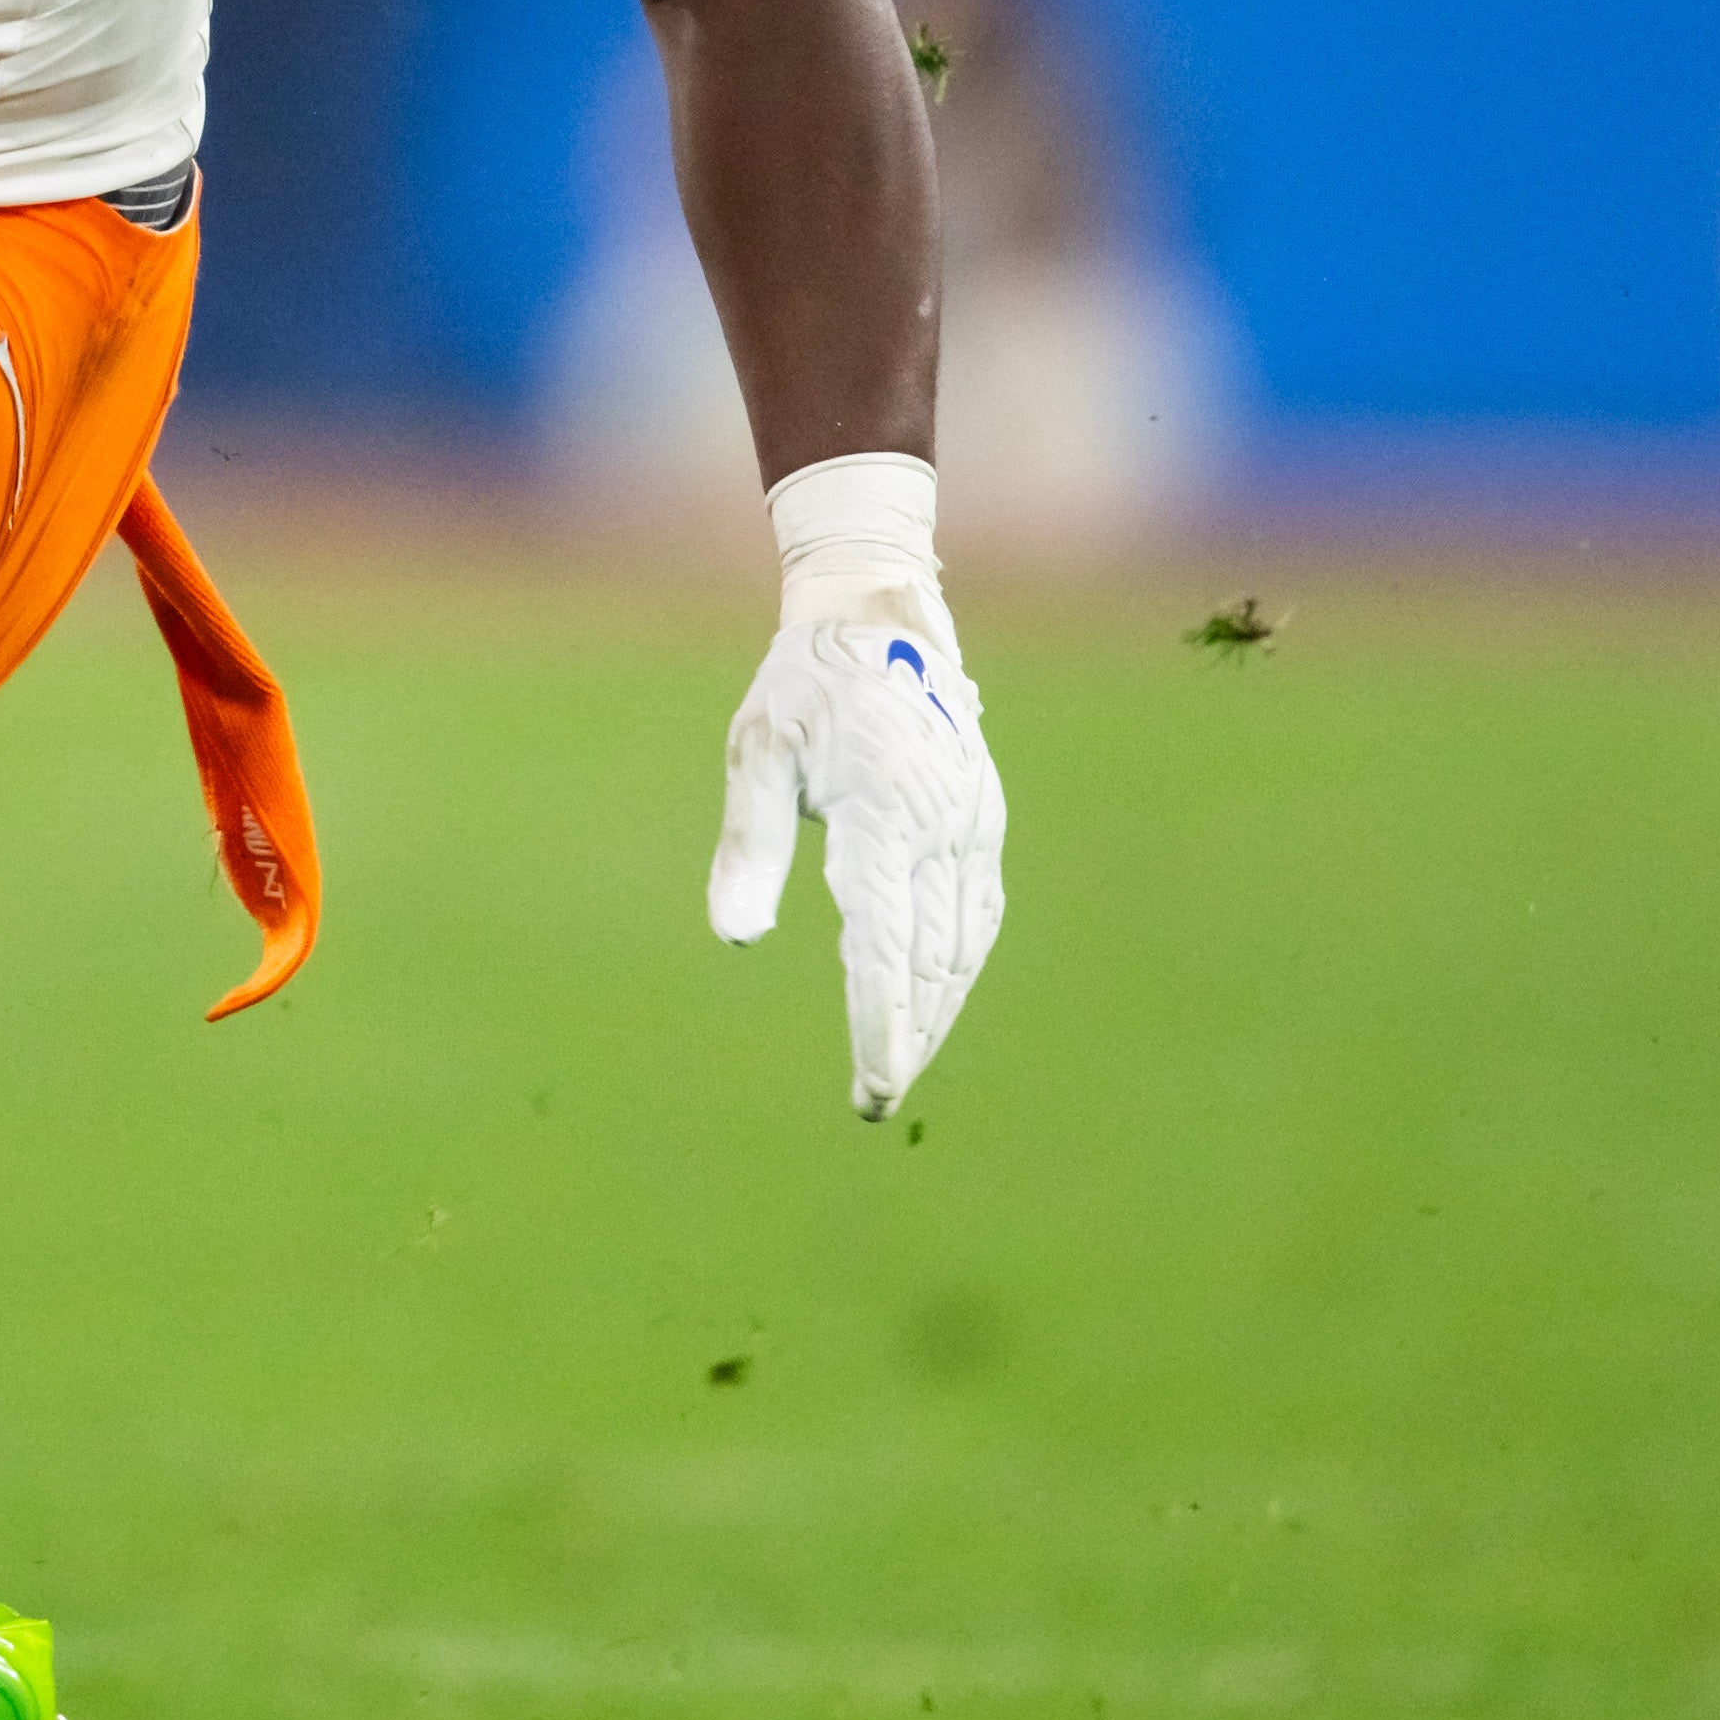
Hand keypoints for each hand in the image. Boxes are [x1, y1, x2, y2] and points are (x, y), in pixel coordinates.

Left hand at [706, 622, 1003, 1117]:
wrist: (879, 621)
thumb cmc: (803, 691)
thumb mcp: (757, 753)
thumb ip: (750, 845)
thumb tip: (737, 938)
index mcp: (883, 813)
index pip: (885, 944)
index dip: (880, 1022)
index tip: (872, 1084)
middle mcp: (941, 826)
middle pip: (931, 959)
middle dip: (908, 1036)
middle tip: (877, 1099)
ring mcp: (972, 823)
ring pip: (963, 943)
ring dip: (937, 1010)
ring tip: (901, 1064)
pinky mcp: (982, 819)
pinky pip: (980, 911)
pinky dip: (959, 965)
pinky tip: (937, 1000)